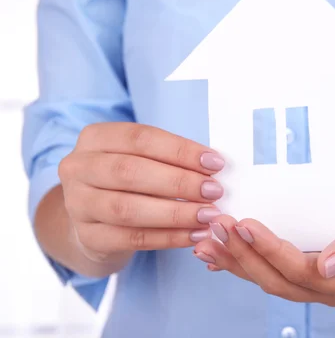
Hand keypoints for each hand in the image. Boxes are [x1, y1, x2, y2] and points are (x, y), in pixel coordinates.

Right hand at [58, 122, 224, 265]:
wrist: (93, 218)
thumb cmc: (129, 180)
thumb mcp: (142, 159)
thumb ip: (171, 159)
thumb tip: (215, 166)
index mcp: (95, 138)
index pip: (140, 139)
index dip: (180, 150)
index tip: (215, 163)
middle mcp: (78, 168)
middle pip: (130, 172)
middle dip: (178, 182)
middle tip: (214, 191)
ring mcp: (78, 204)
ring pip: (128, 209)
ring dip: (175, 213)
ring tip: (208, 215)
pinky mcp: (88, 237)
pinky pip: (132, 238)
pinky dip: (168, 238)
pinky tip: (195, 235)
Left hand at [194, 176, 334, 305]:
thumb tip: (328, 266)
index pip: (304, 272)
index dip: (271, 251)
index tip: (245, 224)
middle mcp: (333, 286)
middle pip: (279, 280)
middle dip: (244, 255)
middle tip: (217, 225)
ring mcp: (319, 280)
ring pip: (269, 278)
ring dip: (235, 261)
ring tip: (206, 240)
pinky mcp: (307, 266)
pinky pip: (270, 270)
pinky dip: (242, 263)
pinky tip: (215, 255)